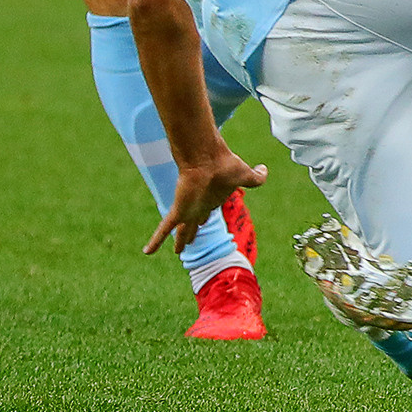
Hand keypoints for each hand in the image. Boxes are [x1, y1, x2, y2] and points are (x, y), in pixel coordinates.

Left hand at [146, 148, 268, 254]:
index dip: (206, 216)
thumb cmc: (225, 165)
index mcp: (212, 198)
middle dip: (194, 231)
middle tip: (190, 240)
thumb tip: (264, 170)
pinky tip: (147, 251)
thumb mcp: (245, 174)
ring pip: (182, 230)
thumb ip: (257, 177)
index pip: (208, 210)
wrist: (207, 159)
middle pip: (195, 222)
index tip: (204, 221)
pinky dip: (156, 241)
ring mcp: (188, 209)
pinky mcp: (178, 211)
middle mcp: (199, 205)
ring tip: (177, 251)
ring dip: (180, 241)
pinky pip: (164, 229)